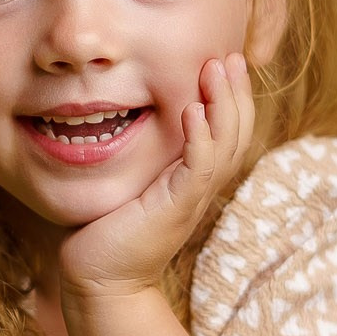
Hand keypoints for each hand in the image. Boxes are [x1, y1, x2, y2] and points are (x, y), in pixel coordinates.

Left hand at [59, 53, 254, 299]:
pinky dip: (200, 138)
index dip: (233, 97)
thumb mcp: (132, 182)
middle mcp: (200, 188)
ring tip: (217, 69)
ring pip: (225, 146)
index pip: (229, 131)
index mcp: (194, 180)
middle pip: (238, 133)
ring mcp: (191, 199)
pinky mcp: (174, 209)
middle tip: (232, 55)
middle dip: (238, 92)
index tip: (226, 61)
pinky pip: (198, 169)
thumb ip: (142, 154)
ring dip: (223, 104)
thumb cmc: (107, 231)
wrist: (99, 280)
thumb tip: (128, 114)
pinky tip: (193, 110)